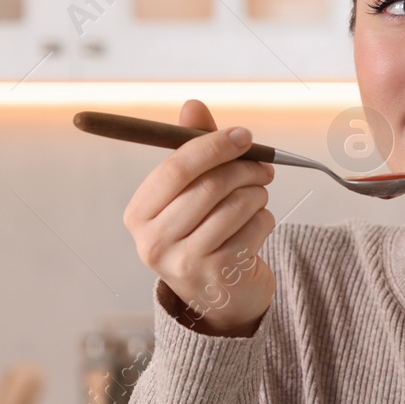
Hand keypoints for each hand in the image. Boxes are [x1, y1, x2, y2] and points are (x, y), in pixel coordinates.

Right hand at [122, 99, 276, 336]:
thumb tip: (192, 105)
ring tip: (256, 200)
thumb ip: (192, 151)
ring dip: (257, 195)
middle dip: (245, 169)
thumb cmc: (204, 233)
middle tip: (265, 167)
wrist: (220, 298)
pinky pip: (255, 227)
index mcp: (139, 214)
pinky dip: (265, 219)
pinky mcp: (220, 275)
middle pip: (209, 186)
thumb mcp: (191, 193)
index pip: (176, 168)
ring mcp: (185, 262)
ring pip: (237, 205)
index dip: (213, 145)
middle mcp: (154, 241)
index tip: (244, 135)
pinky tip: (257, 228)